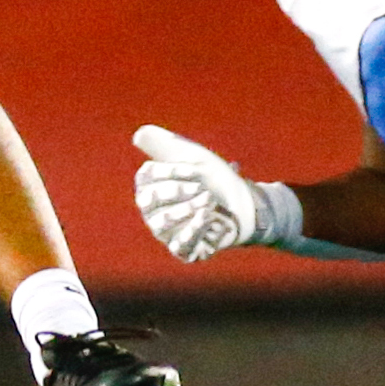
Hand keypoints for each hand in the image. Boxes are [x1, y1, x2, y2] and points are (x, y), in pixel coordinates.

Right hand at [131, 123, 272, 261]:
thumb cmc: (215, 179)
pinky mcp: (184, 251)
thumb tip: (138, 135)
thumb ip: (166, 144)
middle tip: (201, 188)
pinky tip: (207, 218)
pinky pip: (179, 246)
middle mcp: (153, 212)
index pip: (146, 177)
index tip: (196, 169)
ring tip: (208, 202)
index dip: (169, 172)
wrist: (246, 206)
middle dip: (176, 191)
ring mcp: (167, 233)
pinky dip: (193, 231)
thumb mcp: (192, 156)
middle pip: (149, 201)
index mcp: (152, 186)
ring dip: (185, 210)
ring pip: (161, 224)